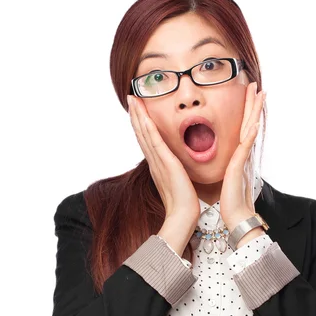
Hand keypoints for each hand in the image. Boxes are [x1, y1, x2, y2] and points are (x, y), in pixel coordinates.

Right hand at [127, 95, 200, 223]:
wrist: (183, 216)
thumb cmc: (185, 204)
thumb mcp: (181, 183)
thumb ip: (178, 173)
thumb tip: (180, 169)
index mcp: (158, 166)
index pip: (148, 141)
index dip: (142, 125)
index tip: (138, 111)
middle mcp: (154, 162)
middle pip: (142, 134)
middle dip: (136, 116)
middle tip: (131, 99)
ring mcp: (157, 162)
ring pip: (144, 134)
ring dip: (138, 116)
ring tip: (132, 100)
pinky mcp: (164, 163)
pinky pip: (153, 141)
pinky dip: (147, 126)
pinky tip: (142, 115)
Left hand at [219, 82, 265, 230]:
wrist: (236, 217)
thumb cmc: (231, 201)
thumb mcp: (228, 179)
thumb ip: (230, 167)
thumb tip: (229, 162)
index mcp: (239, 156)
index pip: (243, 129)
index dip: (247, 112)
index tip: (248, 96)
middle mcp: (243, 155)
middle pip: (250, 124)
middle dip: (253, 105)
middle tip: (257, 86)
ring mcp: (243, 160)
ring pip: (250, 130)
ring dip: (255, 112)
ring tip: (259, 95)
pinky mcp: (239, 168)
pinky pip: (246, 148)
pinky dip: (250, 135)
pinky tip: (254, 124)